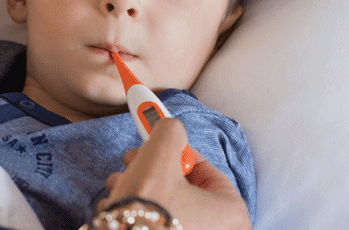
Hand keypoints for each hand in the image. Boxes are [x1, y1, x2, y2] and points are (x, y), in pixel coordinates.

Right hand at [101, 118, 250, 229]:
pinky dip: (138, 214)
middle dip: (151, 171)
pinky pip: (158, 224)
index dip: (176, 152)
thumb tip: (170, 127)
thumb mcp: (159, 155)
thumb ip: (170, 131)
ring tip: (118, 186)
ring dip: (138, 190)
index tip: (156, 144)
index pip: (204, 169)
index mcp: (231, 212)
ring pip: (167, 206)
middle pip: (183, 188)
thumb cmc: (148, 207)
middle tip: (132, 162)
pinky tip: (117, 208)